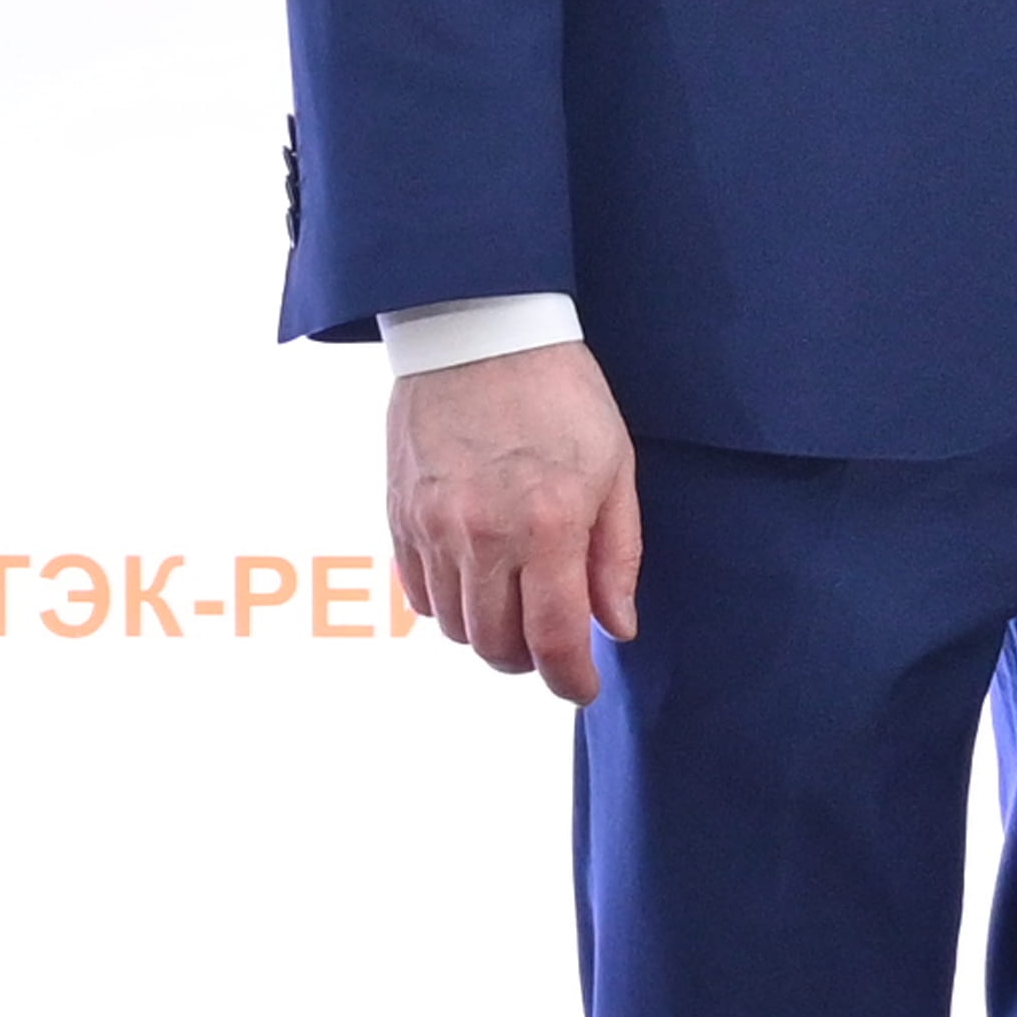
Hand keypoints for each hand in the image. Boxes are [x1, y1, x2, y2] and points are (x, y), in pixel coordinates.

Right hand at [388, 338, 641, 702]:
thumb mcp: (615, 467)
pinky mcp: (398, 514)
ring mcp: (432, 527)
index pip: (554, 639)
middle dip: (530, 660)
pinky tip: (475, 578)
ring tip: (516, 604)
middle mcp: (483, 535)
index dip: (571, 680)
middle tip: (553, 643)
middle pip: (496, 646)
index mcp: (548, 525)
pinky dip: (447, 604)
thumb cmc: (560, 392)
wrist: (479, 328)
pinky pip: (417, 593)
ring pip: (453, 627)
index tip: (583, 688)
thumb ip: (616, 556)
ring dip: (488, 633)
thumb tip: (618, 626)